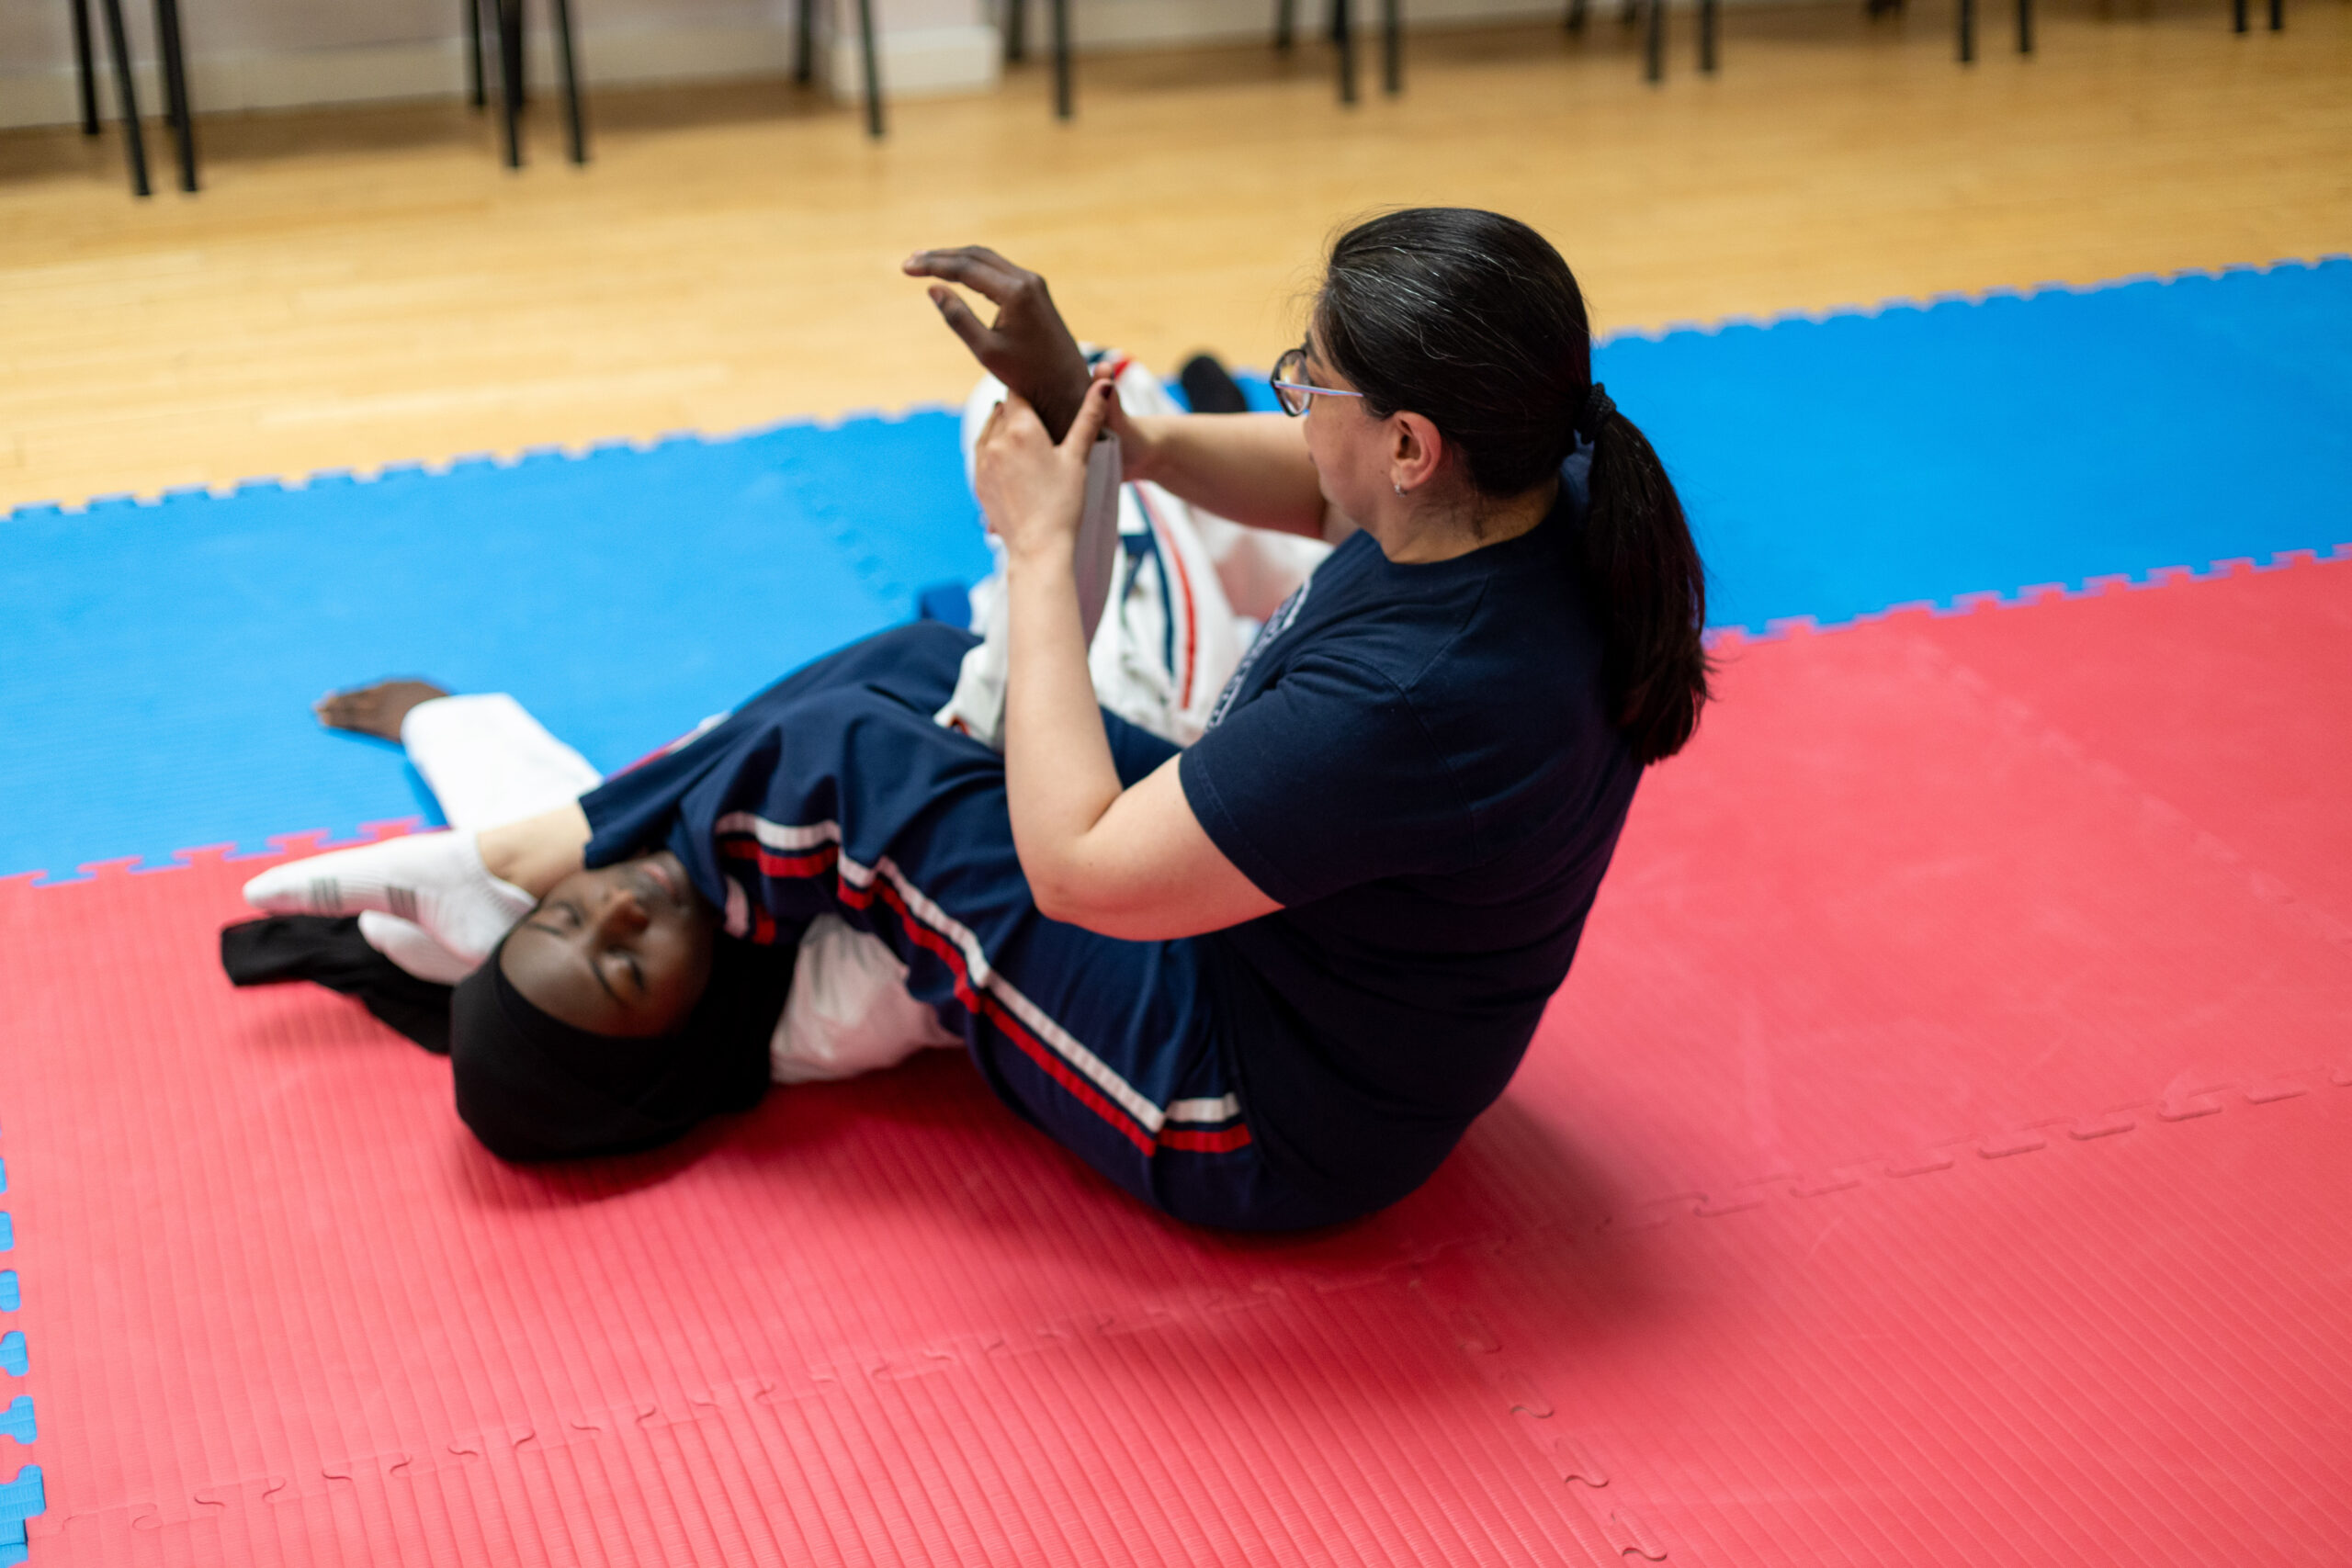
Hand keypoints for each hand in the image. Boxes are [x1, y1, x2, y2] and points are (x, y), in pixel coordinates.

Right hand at [904, 246, 1092, 440]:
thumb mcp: (986, 351)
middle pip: (976, 256)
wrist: (1067, 387)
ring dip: (957, 260)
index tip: (906, 267)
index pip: (966, 268)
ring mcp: (1034, 284)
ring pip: (988, 260)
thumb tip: (933, 288)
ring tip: (927, 263)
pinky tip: (957, 274)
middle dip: (942, 257)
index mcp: (1016, 293)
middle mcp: (1028, 280)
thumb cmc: (1028, 376)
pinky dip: (974, 269)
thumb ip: (958, 317)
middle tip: (912, 261)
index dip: (933, 265)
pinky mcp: (1036, 291)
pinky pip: (999, 270)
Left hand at [973, 379, 1116, 564]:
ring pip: (990, 429)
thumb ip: (1089, 416)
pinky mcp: (978, 480)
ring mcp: (983, 461)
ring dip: (1004, 428)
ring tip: (1025, 439)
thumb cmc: (1064, 503)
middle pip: (1004, 410)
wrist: (1039, 548)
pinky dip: (995, 449)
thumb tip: (1106, 381)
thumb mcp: (1078, 456)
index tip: (1041, 393)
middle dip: (1019, 411)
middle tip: (1038, 417)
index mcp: (1020, 428)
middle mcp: (995, 439)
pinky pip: (983, 452)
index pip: (1019, 392)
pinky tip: (1012, 460)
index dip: (1031, 391)